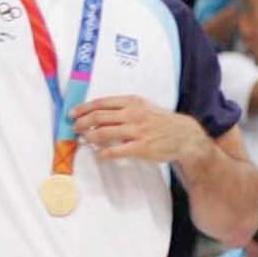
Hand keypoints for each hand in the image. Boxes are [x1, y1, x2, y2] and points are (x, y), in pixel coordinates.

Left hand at [71, 95, 213, 164]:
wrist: (184, 136)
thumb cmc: (161, 122)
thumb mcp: (145, 107)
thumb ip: (124, 108)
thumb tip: (99, 113)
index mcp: (133, 102)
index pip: (102, 103)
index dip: (84, 108)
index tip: (73, 114)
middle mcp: (134, 114)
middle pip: (99, 117)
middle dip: (82, 122)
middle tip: (75, 128)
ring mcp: (137, 131)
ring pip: (103, 132)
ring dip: (90, 136)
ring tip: (85, 139)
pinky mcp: (141, 147)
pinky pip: (115, 151)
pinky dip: (103, 153)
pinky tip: (100, 154)